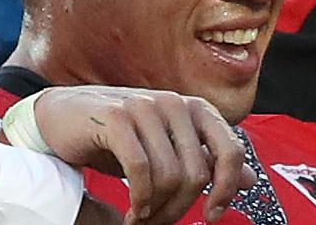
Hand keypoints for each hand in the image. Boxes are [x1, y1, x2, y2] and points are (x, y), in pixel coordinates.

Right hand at [32, 86, 256, 223]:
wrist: (65, 115)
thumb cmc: (120, 135)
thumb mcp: (167, 148)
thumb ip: (207, 160)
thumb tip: (249, 180)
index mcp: (194, 108)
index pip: (231, 150)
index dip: (226, 189)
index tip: (211, 214)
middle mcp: (174, 102)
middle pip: (196, 174)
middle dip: (179, 209)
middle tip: (158, 222)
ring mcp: (145, 106)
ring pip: (169, 176)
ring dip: (155, 210)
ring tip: (141, 216)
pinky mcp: (117, 117)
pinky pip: (141, 170)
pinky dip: (139, 200)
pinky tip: (132, 210)